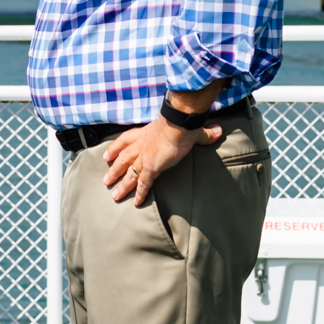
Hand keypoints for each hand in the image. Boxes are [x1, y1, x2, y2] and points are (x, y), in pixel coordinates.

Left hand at [101, 118, 220, 207]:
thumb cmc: (181, 121)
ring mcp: (145, 157)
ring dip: (121, 184)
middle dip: (114, 170)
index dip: (116, 147)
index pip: (126, 140)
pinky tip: (136, 202)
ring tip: (114, 195)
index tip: (107, 154)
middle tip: (106, 179)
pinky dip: (140, 193)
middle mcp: (141, 145)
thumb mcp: (189, 126)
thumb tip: (217, 131)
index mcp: (145, 133)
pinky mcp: (151, 167)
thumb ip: (203, 132)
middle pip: (123, 159)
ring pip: (129, 174)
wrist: (178, 124)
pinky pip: (143, 183)